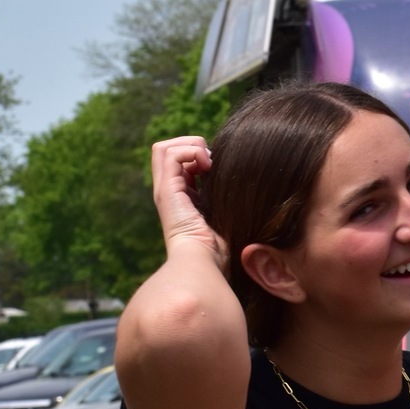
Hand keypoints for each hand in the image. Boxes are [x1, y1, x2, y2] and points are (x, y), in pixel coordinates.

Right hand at [150, 136, 225, 264]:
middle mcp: (170, 191)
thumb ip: (228, 200)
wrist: (205, 264)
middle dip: (192, 145)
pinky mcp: (167, 191)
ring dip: (191, 146)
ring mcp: (166, 190)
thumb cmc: (222, 248)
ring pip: (165, 148)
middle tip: (213, 161)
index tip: (220, 167)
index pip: (181, 161)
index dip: (199, 154)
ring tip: (209, 163)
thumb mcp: (226, 216)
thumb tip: (244, 182)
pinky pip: (170, 154)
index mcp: (183, 196)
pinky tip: (208, 166)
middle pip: (167, 150)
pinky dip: (191, 151)